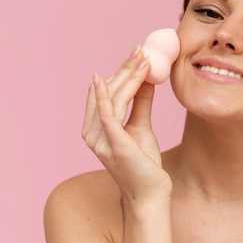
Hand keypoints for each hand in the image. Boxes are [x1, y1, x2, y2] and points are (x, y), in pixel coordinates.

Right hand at [81, 46, 171, 201]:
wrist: (150, 192)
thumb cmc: (144, 162)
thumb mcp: (141, 127)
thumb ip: (140, 104)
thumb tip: (147, 79)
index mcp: (96, 128)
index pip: (106, 94)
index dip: (120, 72)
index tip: (136, 54)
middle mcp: (92, 133)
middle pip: (107, 93)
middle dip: (123, 69)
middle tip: (139, 50)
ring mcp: (100, 140)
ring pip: (111, 100)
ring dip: (125, 76)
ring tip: (140, 58)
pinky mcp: (113, 145)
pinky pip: (106, 116)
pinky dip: (104, 96)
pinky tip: (104, 79)